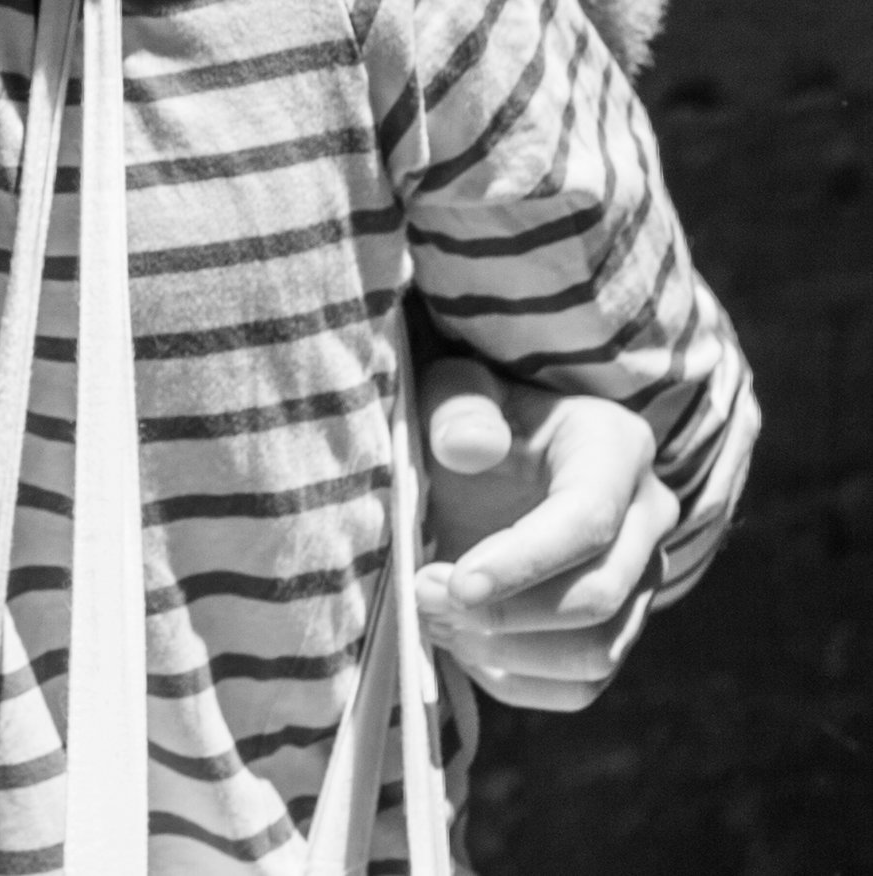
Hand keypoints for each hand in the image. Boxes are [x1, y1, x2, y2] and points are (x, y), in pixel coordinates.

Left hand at [411, 357, 679, 711]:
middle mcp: (648, 519)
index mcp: (616, 448)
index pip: (588, 520)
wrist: (493, 453)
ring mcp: (641, 581)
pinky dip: (516, 681)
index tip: (452, 582)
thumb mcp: (456, 386)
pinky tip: (462, 646)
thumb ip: (459, 406)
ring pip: (597, 653)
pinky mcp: (618, 629)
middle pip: (598, 597)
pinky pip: (581, 686)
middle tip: (423, 595)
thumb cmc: (473, 413)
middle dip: (504, 613)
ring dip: (506, 653)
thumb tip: (468, 447)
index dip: (522, 561)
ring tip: (434, 618)